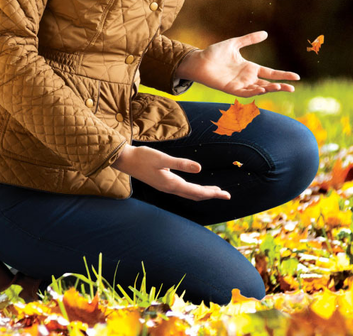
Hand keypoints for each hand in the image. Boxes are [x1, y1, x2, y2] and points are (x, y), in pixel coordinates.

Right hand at [111, 145, 230, 200]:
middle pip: (195, 195)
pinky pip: (183, 189)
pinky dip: (194, 189)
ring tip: (216, 191)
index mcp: (172, 184)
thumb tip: (199, 169)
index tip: (225, 194)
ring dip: (203, 192)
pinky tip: (196, 185)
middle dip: (211, 194)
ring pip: (189, 193)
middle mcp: (170, 188)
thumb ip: (181, 164)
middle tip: (226, 195)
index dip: (212, 193)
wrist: (125, 160)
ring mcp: (166, 186)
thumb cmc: (143, 157)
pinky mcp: (163, 182)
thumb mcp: (162, 158)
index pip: (197, 191)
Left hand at [175, 30, 297, 96]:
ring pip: (258, 89)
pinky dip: (253, 92)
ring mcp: (240, 84)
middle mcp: (247, 78)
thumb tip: (265, 33)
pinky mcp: (231, 89)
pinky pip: (245, 93)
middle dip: (280, 86)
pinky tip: (262, 89)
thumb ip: (249, 39)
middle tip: (292, 87)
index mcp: (250, 68)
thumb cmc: (214, 53)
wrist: (198, 60)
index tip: (296, 76)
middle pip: (268, 83)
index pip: (271, 73)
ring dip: (268, 89)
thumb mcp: (234, 43)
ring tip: (279, 86)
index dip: (283, 75)